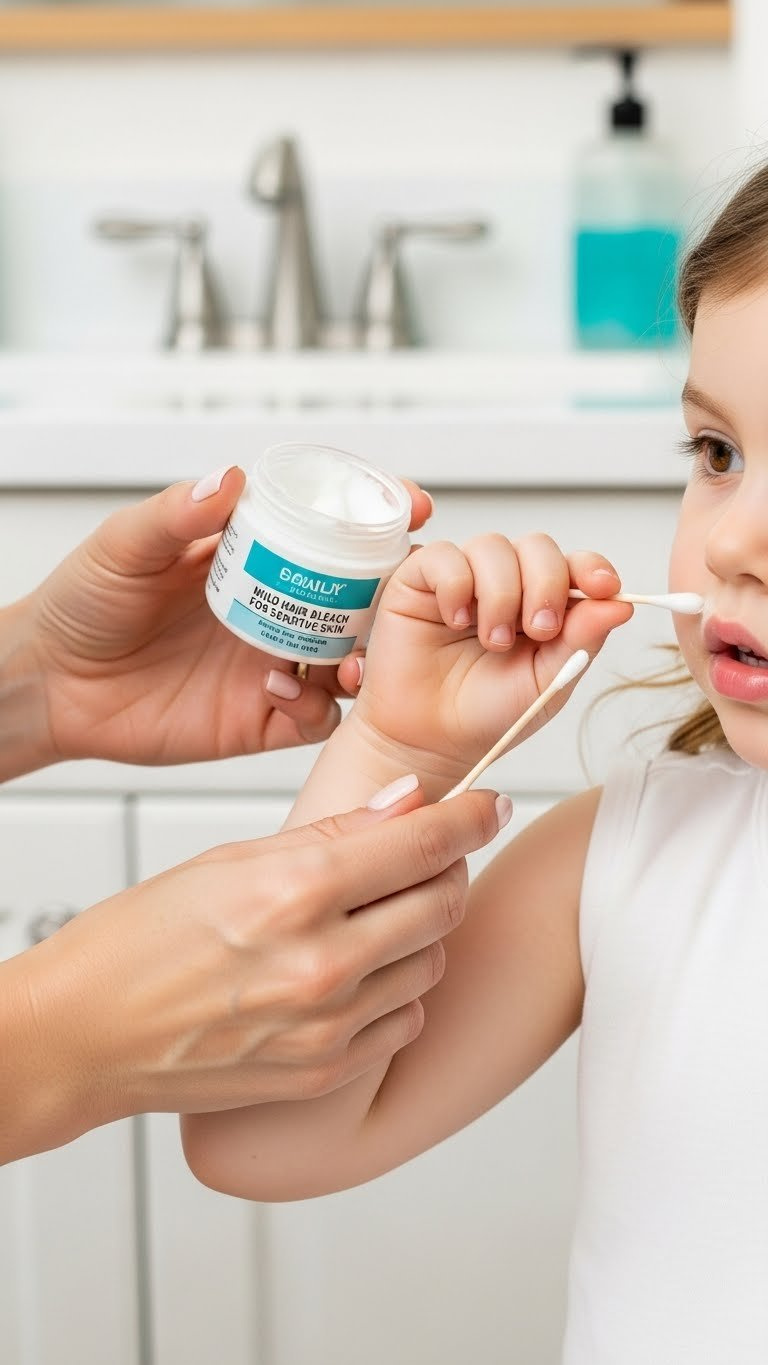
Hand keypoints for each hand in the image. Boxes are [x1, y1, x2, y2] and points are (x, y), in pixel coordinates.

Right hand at [0, 781, 502, 1160]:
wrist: (86, 1036)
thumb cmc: (140, 939)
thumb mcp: (230, 859)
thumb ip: (332, 832)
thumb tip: (409, 801)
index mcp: (294, 891)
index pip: (422, 843)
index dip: (471, 817)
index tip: (489, 805)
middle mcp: (322, 962)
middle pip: (444, 902)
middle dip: (450, 868)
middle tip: (430, 854)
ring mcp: (328, 1026)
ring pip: (430, 961)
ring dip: (421, 929)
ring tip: (374, 914)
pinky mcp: (325, 1071)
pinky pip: (404, 1019)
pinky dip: (396, 988)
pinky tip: (356, 971)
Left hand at [13, 467, 431, 768]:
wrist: (53, 684)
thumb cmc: (83, 604)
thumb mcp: (124, 546)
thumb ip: (175, 515)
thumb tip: (227, 479)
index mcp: (255, 557)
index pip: (333, 530)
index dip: (378, 516)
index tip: (410, 504)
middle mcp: (276, 609)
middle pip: (363, 597)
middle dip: (395, 594)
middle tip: (400, 591)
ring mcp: (274, 662)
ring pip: (352, 660)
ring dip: (366, 658)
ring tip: (346, 659)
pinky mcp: (261, 717)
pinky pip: (314, 717)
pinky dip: (313, 705)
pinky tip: (279, 689)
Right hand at [348, 533, 633, 784]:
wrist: (432, 741)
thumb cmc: (487, 714)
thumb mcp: (547, 682)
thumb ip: (581, 640)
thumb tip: (620, 605)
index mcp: (544, 605)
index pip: (574, 565)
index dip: (591, 568)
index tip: (604, 587)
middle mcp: (506, 584)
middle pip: (537, 547)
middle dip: (546, 584)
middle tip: (539, 630)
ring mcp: (464, 578)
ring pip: (493, 546)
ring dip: (501, 594)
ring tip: (493, 640)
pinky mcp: (420, 580)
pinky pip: (444, 556)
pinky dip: (456, 586)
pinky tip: (454, 620)